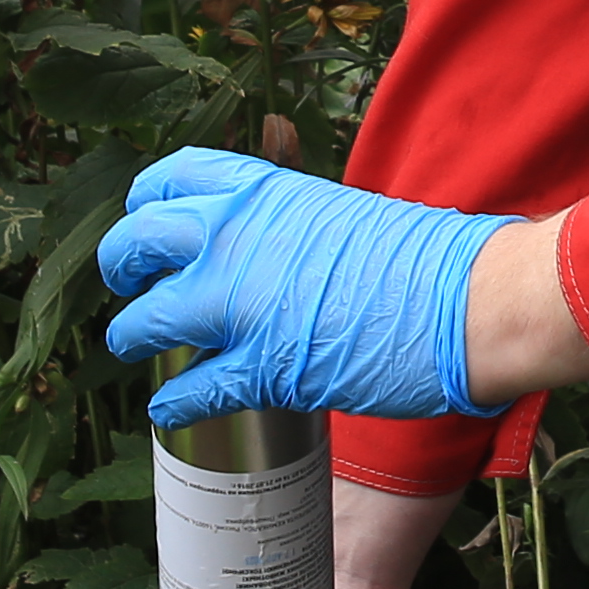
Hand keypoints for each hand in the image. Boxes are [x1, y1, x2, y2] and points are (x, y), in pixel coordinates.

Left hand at [100, 150, 508, 425]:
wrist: (467, 299)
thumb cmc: (419, 257)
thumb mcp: (337, 210)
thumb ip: (285, 223)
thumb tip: (263, 242)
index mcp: (259, 190)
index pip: (167, 180)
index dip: (146, 205)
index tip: (146, 222)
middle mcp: (234, 238)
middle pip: (136, 244)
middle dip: (121, 268)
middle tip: (131, 287)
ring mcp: (240, 304)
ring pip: (143, 321)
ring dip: (133, 338)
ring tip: (136, 348)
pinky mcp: (259, 369)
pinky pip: (187, 389)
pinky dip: (171, 402)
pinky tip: (169, 408)